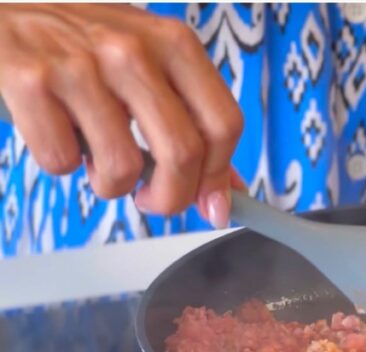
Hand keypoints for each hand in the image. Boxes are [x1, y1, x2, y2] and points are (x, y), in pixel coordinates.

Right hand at [0, 3, 241, 226]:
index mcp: (174, 43)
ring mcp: (80, 64)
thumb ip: (191, 125)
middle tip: (153, 199)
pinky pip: (62, 161)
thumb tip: (224, 197)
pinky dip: (62, 163)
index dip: (218, 175)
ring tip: (97, 158)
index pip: (224, 125)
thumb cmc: (87, 46)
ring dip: (110, 184)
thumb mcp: (151, 67)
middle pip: (182, 153)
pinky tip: (59, 133)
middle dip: (171, 197)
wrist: (7, 13)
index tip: (207, 200)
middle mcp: (132, 49)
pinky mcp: (30, 83)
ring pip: (122, 168)